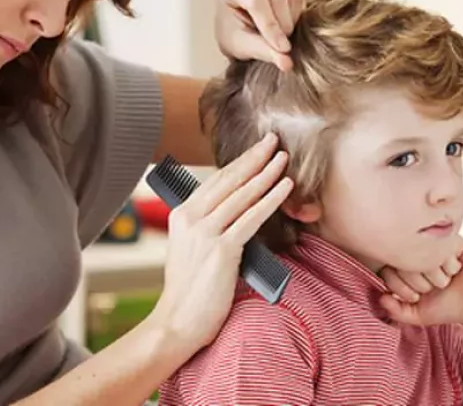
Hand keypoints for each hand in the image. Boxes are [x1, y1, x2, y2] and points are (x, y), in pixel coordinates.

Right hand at [146, 132, 293, 354]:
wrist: (178, 322)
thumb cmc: (190, 290)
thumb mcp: (191, 248)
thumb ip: (209, 226)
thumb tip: (238, 209)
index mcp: (181, 215)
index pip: (216, 180)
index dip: (239, 162)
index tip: (257, 149)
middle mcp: (190, 219)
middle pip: (229, 180)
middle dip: (254, 158)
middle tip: (273, 140)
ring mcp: (205, 233)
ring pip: (242, 195)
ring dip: (266, 173)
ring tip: (284, 158)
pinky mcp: (221, 250)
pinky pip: (252, 217)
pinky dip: (271, 199)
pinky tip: (284, 187)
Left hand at [215, 0, 304, 71]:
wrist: (237, 22)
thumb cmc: (233, 33)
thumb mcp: (242, 46)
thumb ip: (262, 52)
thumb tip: (287, 63)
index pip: (255, 0)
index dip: (271, 25)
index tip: (282, 48)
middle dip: (283, 23)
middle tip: (282, 44)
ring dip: (293, 18)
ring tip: (283, 33)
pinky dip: (298, 11)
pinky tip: (287, 22)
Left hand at [378, 236, 462, 326]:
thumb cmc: (445, 307)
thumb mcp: (417, 315)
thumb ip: (396, 311)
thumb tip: (381, 297)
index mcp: (403, 266)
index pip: (387, 268)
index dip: (400, 286)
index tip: (415, 297)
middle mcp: (415, 251)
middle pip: (403, 260)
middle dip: (420, 282)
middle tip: (433, 289)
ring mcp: (433, 244)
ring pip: (423, 253)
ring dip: (437, 274)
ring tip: (447, 279)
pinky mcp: (452, 240)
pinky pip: (443, 247)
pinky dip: (450, 264)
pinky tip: (457, 269)